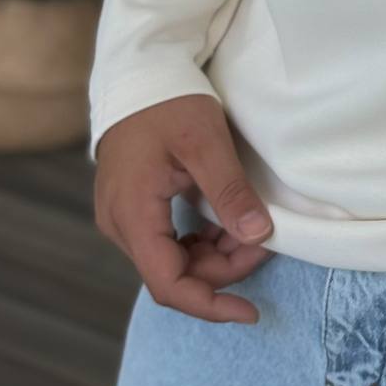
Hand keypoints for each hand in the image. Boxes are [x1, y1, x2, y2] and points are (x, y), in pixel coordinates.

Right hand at [94, 95, 274, 324]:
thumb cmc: (168, 102)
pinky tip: (226, 223)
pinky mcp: (133, 207)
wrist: (138, 73)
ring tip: (252, 229)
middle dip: (224, 269)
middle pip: (174, 274)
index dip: (210, 304)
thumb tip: (258, 236)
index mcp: (133, 215)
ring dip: (214, 254)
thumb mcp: (205, 142)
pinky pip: (167, 241)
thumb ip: (230, 192)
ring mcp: (124, 217)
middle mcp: (120, 224)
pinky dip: (200, 240)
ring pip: (172, 259)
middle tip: (265, 240)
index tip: (250, 312)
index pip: (168, 284)